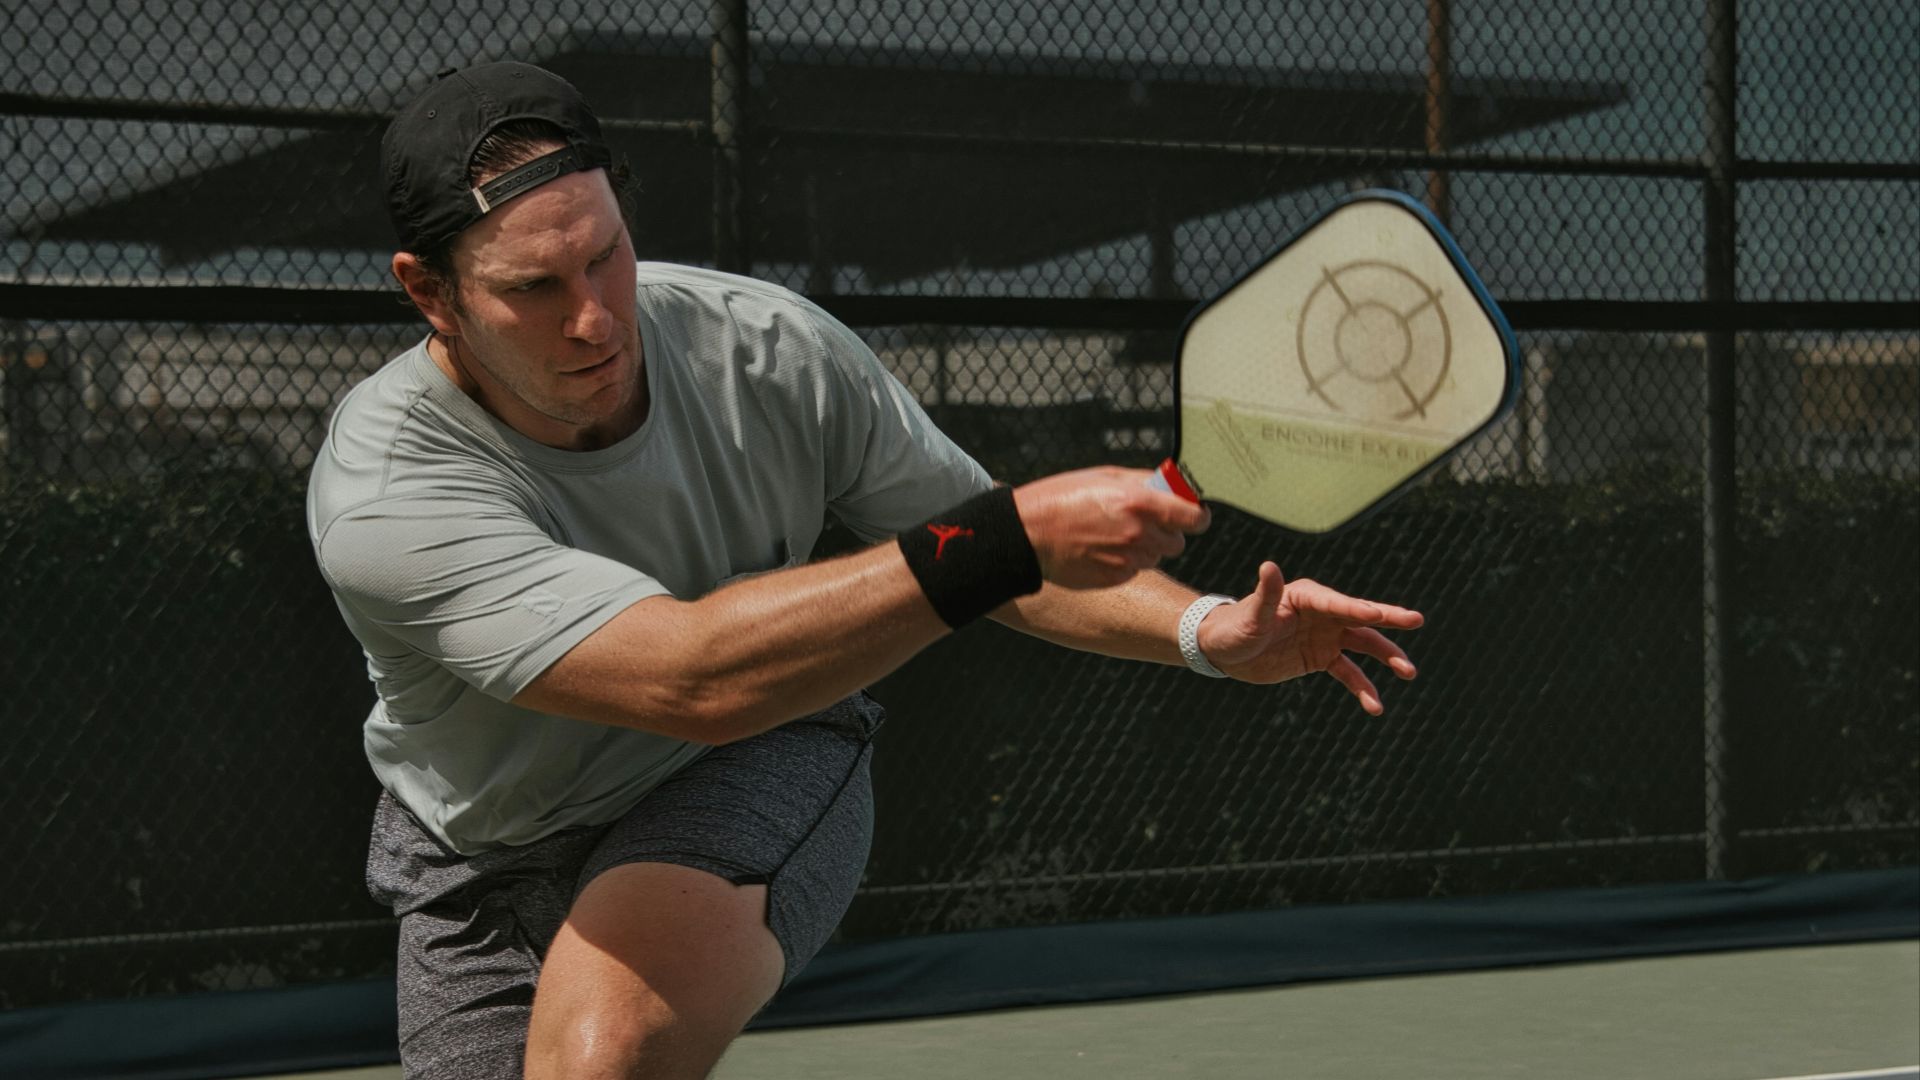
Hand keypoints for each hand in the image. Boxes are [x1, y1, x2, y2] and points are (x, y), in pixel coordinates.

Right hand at [1013, 467, 1211, 588]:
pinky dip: (1126, 561)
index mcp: (1139, 502)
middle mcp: (1139, 533)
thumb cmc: (1062, 498)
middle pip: (1178, 542)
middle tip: (1144, 523)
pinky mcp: (1116, 578)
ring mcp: (1128, 559)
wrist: (1028, 533)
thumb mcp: (1105, 476)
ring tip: (1113, 534)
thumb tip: (1171, 485)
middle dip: (1167, 532)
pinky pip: (1135, 569)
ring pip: (1156, 556)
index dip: (1197, 516)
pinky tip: (1101, 549)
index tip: (1192, 515)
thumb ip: (1143, 481)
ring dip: (1145, 547)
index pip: (1194, 517)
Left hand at [1197, 561, 1422, 714]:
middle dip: (1389, 620)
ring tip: (1409, 672)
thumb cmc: (1234, 626)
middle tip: (1417, 620)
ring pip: (1363, 645)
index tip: (1379, 614)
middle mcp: (1322, 613)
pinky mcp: (1321, 658)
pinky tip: (1375, 706)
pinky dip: (1362, 688)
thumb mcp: (1250, 615)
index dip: (1357, 608)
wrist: (1223, 650)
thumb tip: (1269, 566)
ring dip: (1386, 657)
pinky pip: (1348, 673)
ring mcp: (1325, 636)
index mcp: (1307, 596)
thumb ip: (1265, 594)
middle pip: (1361, 617)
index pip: (1337, 603)